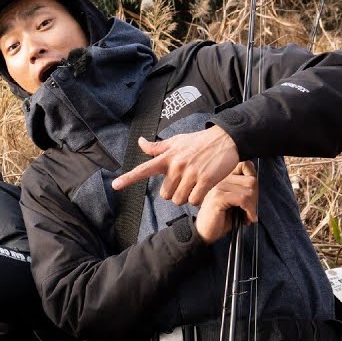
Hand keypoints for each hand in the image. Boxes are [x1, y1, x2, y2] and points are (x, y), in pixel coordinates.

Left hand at [111, 126, 239, 205]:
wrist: (226, 139)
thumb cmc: (199, 142)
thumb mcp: (176, 141)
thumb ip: (157, 147)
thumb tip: (140, 142)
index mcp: (167, 158)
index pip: (144, 169)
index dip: (128, 178)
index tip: (115, 185)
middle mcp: (176, 166)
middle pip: (165, 194)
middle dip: (174, 193)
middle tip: (184, 183)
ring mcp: (191, 173)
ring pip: (179, 200)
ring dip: (186, 197)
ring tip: (194, 185)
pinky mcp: (206, 180)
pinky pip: (194, 200)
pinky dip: (198, 199)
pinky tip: (202, 190)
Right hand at [196, 161, 257, 243]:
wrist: (204, 232)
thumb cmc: (221, 217)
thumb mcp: (235, 200)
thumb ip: (244, 188)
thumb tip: (256, 180)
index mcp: (223, 177)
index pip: (246, 166)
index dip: (253, 182)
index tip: (251, 197)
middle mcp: (219, 179)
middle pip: (251, 180)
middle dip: (255, 197)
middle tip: (250, 209)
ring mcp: (218, 187)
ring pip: (249, 191)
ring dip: (252, 207)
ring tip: (247, 215)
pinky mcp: (218, 197)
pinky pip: (243, 199)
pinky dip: (249, 211)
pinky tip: (246, 219)